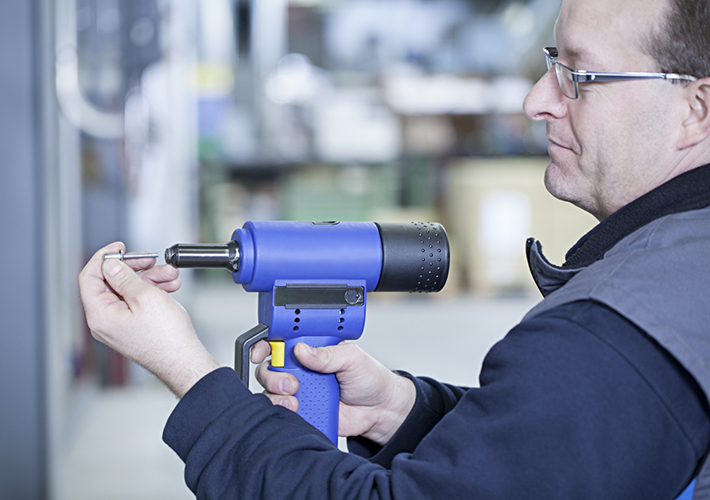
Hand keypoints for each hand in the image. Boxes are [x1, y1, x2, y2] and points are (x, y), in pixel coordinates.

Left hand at [78, 242, 220, 397]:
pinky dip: (152, 292)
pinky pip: (137, 303)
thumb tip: (110, 265)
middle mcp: (105, 322)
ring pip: (129, 291)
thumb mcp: (145, 296)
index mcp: (100, 315)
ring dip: (150, 279)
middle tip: (150, 259)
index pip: (89, 277)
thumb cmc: (166, 337)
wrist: (184, 360)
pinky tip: (169, 287)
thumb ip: (124, 276)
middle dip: (135, 268)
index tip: (119, 247)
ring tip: (170, 275)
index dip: (103, 258)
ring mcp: (119, 326)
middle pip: (112, 283)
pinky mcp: (132, 328)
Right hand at [252, 341, 415, 444]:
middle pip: (268, 368)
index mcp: (311, 349)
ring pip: (271, 391)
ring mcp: (300, 391)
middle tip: (291, 383)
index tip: (260, 353)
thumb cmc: (369, 378)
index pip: (280, 342)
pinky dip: (283, 412)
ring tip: (295, 400)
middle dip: (272, 376)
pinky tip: (296, 411)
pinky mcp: (303, 411)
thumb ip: (326, 354)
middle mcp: (301, 369)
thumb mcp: (352, 358)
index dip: (264, 345)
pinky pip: (282, 412)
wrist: (380, 410)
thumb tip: (302, 350)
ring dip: (276, 396)